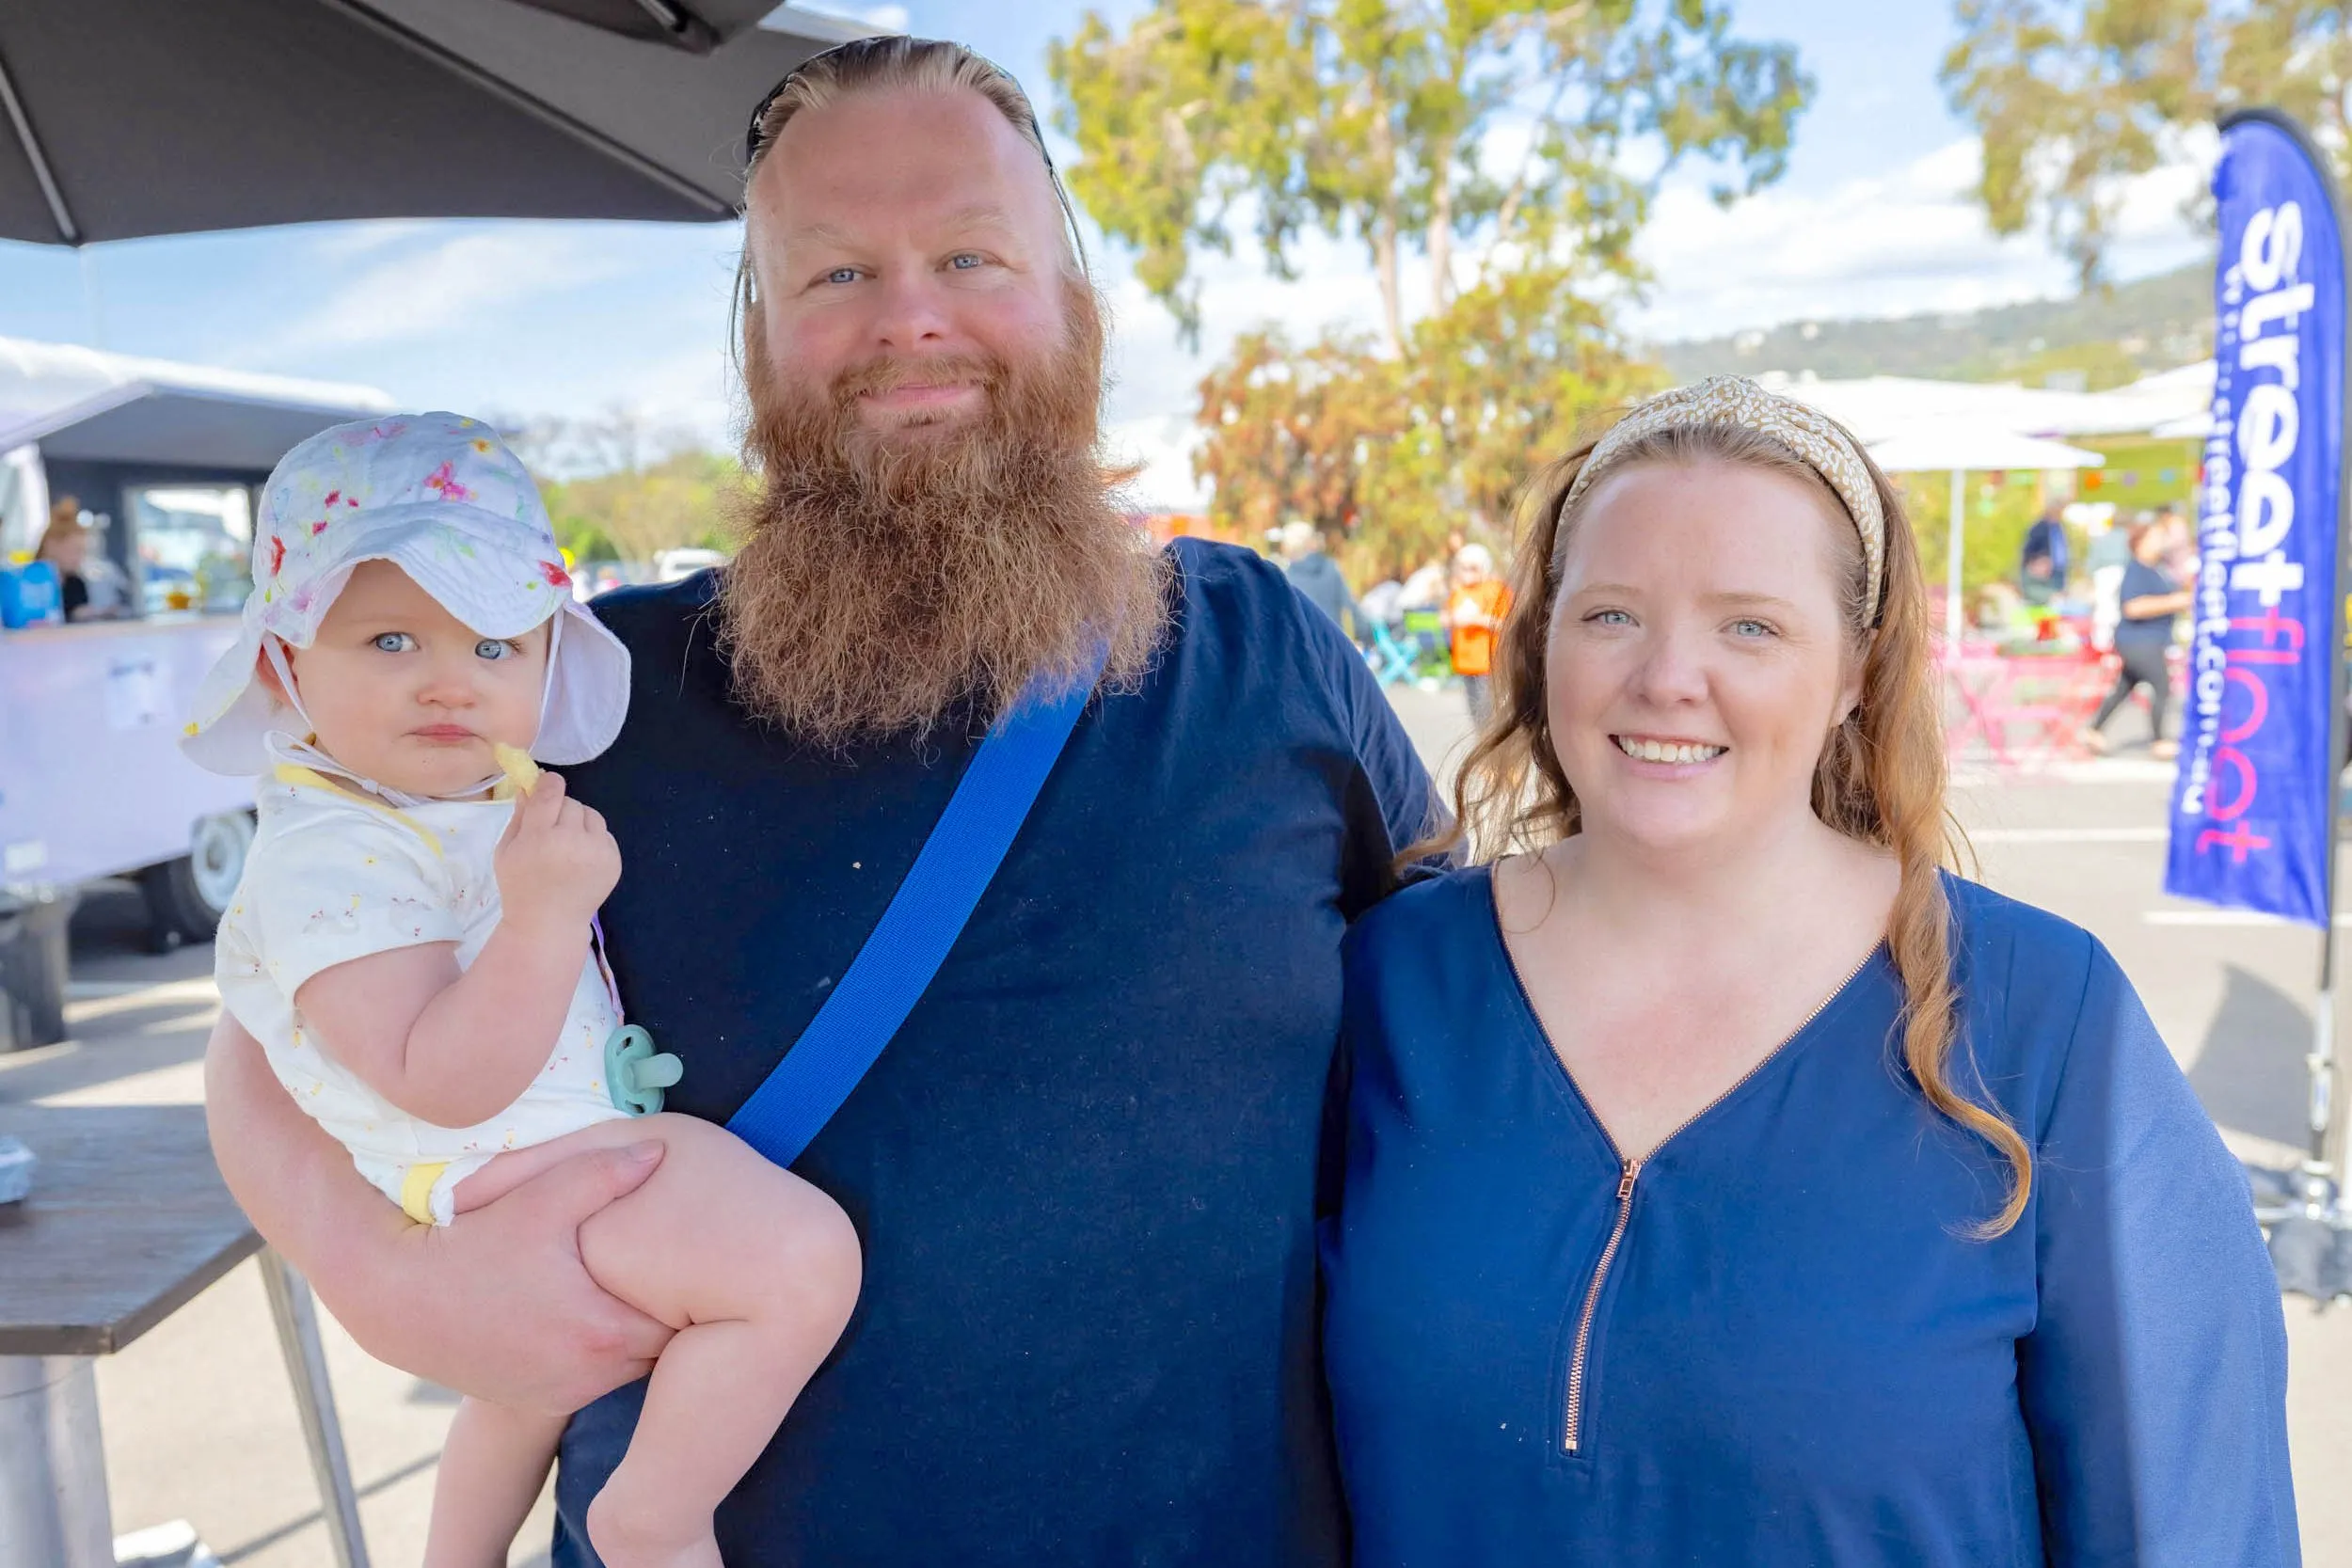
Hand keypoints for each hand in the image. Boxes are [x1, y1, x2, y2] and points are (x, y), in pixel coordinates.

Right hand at [206, 1013, 672, 1415]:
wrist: (393, 1299)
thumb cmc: (470, 1243)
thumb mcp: (537, 1199)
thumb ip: (604, 1173)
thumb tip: (661, 1153)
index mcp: (601, 1331)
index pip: (685, 1320)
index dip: (699, 1288)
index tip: (704, 1258)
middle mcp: (589, 1376)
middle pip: (663, 1349)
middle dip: (672, 1312)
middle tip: (684, 1272)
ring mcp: (562, 1394)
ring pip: (630, 1367)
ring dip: (637, 1333)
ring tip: (640, 1287)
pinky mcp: (537, 1402)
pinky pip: (594, 1380)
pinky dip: (602, 1352)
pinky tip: (595, 1312)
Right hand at [494, 771, 619, 934]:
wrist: (549, 923)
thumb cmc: (521, 886)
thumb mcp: (506, 851)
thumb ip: (519, 817)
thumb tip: (528, 786)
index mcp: (540, 838)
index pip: (550, 793)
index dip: (548, 783)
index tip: (546, 784)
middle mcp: (572, 841)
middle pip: (571, 803)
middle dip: (560, 810)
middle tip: (550, 829)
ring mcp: (597, 852)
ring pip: (591, 815)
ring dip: (579, 822)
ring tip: (567, 843)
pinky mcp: (613, 861)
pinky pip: (604, 834)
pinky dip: (593, 839)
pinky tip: (580, 857)